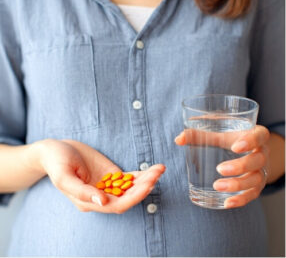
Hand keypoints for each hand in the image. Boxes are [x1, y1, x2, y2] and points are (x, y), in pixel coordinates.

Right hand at [35, 139, 164, 213]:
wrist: (56, 150)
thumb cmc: (56, 163)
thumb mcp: (64, 177)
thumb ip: (82, 192)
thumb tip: (103, 202)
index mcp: (89, 202)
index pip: (116, 205)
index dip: (133, 198)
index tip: (147, 186)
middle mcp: (101, 196)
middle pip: (128, 197)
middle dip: (144, 186)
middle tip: (157, 173)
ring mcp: (107, 185)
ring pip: (131, 187)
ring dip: (146, 180)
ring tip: (159, 169)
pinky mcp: (111, 174)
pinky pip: (128, 178)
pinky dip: (141, 175)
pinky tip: (152, 169)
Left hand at [175, 125, 269, 208]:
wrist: (247, 149)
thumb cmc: (230, 138)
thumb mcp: (217, 133)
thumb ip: (198, 134)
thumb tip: (178, 139)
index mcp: (255, 135)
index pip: (260, 136)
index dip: (251, 141)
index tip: (235, 147)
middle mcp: (262, 153)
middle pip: (258, 160)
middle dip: (240, 166)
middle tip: (219, 169)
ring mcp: (262, 170)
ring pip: (256, 180)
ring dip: (238, 185)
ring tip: (217, 186)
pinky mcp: (257, 184)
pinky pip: (253, 194)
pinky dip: (241, 200)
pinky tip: (227, 203)